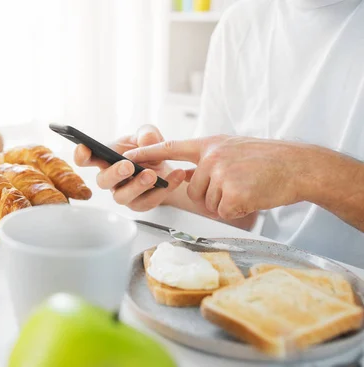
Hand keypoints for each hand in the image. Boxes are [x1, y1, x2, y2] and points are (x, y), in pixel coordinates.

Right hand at [73, 125, 185, 210]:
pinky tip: (176, 176)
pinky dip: (164, 188)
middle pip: (103, 181)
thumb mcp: (147, 136)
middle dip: (114, 174)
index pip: (86, 158)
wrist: (165, 167)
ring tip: (152, 175)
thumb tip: (146, 140)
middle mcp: (111, 179)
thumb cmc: (146, 151)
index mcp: (106, 159)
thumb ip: (146, 133)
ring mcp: (124, 193)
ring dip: (136, 186)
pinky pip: (149, 201)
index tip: (84, 148)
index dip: (81, 155)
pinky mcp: (141, 204)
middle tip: (128, 166)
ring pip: (122, 197)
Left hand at [124, 135, 309, 218]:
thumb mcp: (233, 149)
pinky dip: (237, 210)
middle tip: (238, 184)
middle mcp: (211, 157)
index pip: (171, 148)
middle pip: (193, 190)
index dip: (148, 153)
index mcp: (209, 145)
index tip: (127, 157)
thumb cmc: (268, 160)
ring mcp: (221, 174)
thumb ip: (208, 159)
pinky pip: (223, 212)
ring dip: (226, 203)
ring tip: (247, 187)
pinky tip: (252, 196)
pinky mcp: (231, 193)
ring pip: (208, 203)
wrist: (298, 166)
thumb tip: (187, 176)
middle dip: (213, 195)